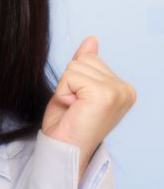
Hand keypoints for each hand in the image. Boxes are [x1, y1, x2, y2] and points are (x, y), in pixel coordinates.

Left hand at [42, 36, 135, 180]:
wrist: (63, 149)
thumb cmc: (68, 122)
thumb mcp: (75, 87)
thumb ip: (85, 63)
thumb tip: (92, 39)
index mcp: (123, 87)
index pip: (90, 58)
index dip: (75, 79)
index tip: (80, 103)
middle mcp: (125, 89)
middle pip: (84, 59)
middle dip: (70, 81)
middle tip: (75, 106)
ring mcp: (117, 91)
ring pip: (75, 66)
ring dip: (66, 87)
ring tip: (73, 108)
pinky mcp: (105, 94)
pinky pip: (70, 75)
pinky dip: (64, 91)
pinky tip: (72, 108)